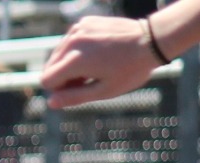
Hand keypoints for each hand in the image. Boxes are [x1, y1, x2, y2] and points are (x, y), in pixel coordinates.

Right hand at [41, 16, 163, 108]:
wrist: (152, 39)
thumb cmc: (131, 69)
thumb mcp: (104, 90)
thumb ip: (74, 98)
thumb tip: (51, 102)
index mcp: (75, 60)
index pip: (47, 79)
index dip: (60, 89)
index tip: (80, 88)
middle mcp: (72, 41)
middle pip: (50, 67)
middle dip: (64, 76)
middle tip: (89, 78)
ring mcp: (78, 29)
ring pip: (58, 54)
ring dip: (70, 63)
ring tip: (94, 65)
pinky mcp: (84, 22)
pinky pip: (69, 41)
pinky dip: (77, 49)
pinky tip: (96, 52)